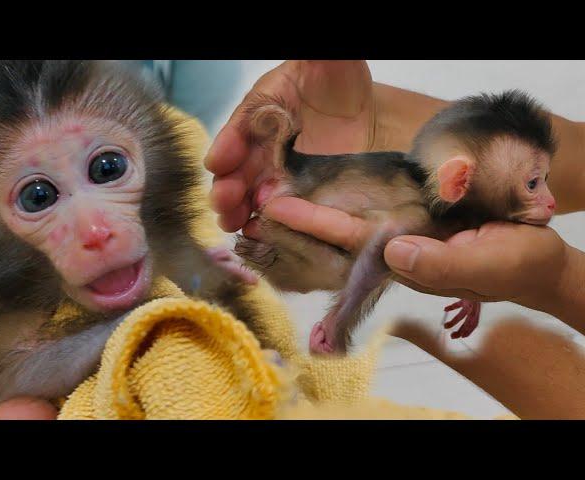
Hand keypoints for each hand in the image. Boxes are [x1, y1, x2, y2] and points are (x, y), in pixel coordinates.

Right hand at [205, 60, 374, 232]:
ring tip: (231, 222)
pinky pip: (278, 210)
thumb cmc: (339, 79)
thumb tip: (310, 55)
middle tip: (223, 199)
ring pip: (252, 192)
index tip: (217, 161)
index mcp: (263, 109)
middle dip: (228, 184)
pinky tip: (256, 233)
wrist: (365, 110)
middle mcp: (264, 143)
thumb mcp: (327, 61)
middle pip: (240, 167)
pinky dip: (265, 223)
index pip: (241, 126)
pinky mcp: (298, 193)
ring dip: (238, 209)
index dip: (228, 144)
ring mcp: (278, 171)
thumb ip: (313, 58)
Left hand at [260, 197, 568, 311]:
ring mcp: (400, 237)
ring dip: (309, 211)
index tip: (275, 206)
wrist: (532, 259)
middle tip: (254, 195)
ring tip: (268, 191)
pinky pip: (368, 212)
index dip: (312, 222)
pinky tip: (314, 191)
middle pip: (335, 234)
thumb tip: (393, 251)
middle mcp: (393, 250)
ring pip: (346, 223)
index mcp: (406, 260)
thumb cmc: (514, 263)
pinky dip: (339, 202)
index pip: (349, 240)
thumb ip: (440, 264)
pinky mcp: (412, 223)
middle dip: (296, 219)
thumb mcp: (485, 265)